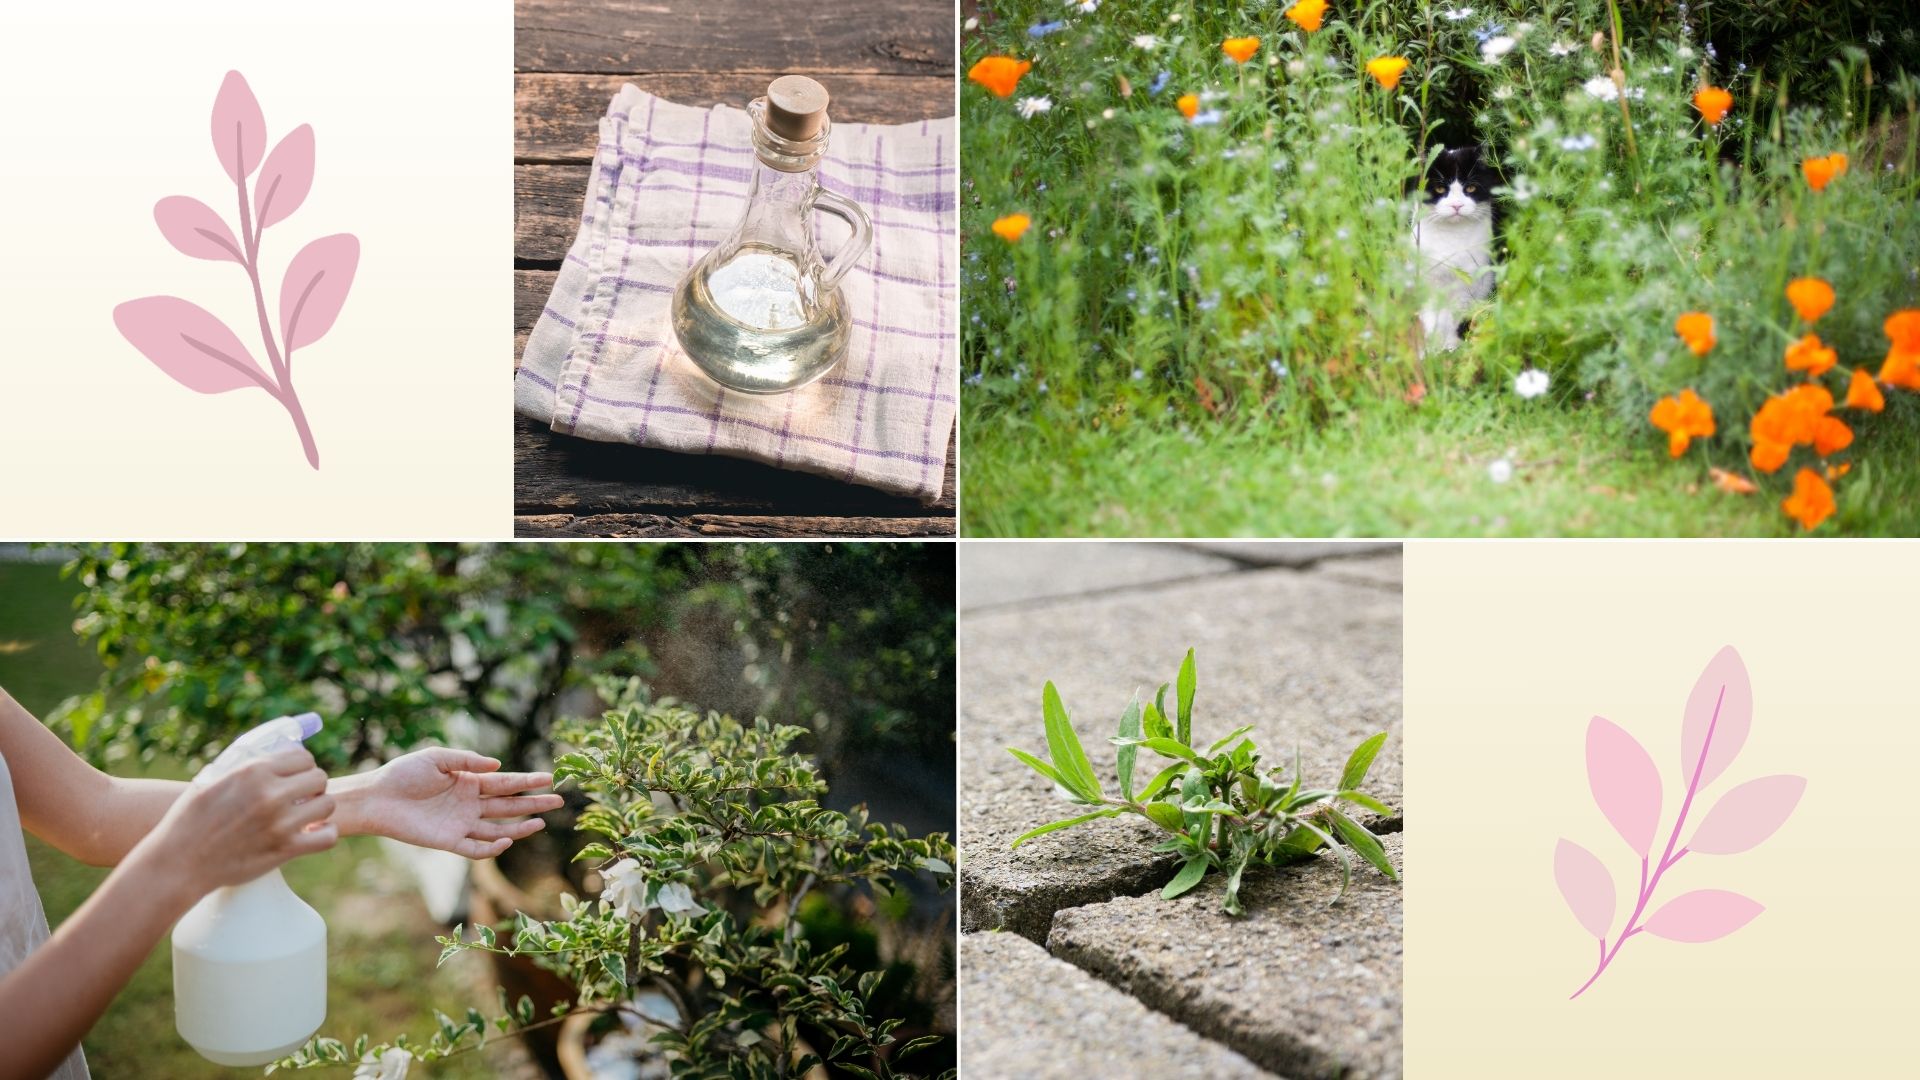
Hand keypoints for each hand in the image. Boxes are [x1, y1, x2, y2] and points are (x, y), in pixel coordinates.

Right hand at [132, 747, 336, 898]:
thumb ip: (244, 762)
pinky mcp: (284, 850)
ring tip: (305, 814)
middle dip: (312, 785)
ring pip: (327, 804)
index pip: (303, 757)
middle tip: (300, 796)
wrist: (178, 862)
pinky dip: (324, 834)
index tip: (295, 777)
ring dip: (319, 809)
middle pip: (319, 778)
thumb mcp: (211, 777)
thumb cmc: (191, 818)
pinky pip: (327, 837)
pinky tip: (311, 833)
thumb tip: (277, 746)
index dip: (301, 766)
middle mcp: (270, 794)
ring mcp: (279, 823)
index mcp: (253, 771)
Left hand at [334, 748, 562, 858]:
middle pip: (508, 805)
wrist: (377, 798)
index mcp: (469, 782)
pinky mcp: (448, 841)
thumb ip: (467, 761)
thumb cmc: (404, 774)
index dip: (527, 781)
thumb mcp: (437, 757)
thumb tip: (498, 765)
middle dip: (533, 803)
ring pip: (498, 828)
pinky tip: (507, 840)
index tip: (549, 778)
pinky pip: (475, 848)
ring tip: (541, 823)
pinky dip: (492, 848)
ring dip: (520, 827)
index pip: (505, 783)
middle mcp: (469, 804)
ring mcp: (461, 824)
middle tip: (558, 800)